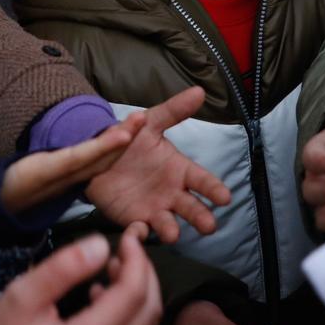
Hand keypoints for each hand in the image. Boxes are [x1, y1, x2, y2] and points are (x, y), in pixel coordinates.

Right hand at [0, 113, 140, 214]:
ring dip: (123, 141)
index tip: (123, 135)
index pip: (76, 163)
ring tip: (146, 118)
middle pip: (97, 160)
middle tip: (145, 119)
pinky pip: (98, 163)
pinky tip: (132, 132)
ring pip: (102, 162)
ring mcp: (69, 182)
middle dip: (121, 141)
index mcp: (43, 178)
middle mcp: (61, 181)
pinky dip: (114, 147)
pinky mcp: (72, 180)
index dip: (100, 149)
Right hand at [0, 226, 162, 324]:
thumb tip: (101, 246)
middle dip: (144, 276)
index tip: (128, 239)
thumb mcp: (22, 297)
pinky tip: (101, 302)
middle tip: (126, 253)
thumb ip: (63, 268)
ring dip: (139, 297)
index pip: (133, 294)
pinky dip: (129, 318)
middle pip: (149, 313)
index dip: (137, 261)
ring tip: (113, 272)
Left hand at [85, 86, 231, 242]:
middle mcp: (172, 192)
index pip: (203, 181)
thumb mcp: (150, 122)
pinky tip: (139, 231)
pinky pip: (140, 229)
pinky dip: (141, 232)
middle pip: (192, 207)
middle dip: (201, 217)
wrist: (99, 155)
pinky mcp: (134, 219)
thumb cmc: (131, 139)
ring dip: (172, 229)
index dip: (214, 189)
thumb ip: (174, 111)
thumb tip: (199, 91)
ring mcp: (154, 208)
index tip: (225, 197)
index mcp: (180, 170)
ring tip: (173, 233)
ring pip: (169, 223)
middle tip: (209, 226)